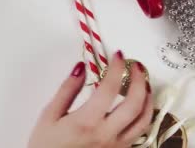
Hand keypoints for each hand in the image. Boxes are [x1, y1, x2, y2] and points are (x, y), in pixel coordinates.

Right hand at [28, 51, 153, 147]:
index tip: (118, 56)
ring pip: (144, 120)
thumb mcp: (50, 115)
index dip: (117, 68)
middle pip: (135, 104)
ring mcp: (116, 145)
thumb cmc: (46, 147)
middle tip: (136, 66)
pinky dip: (144, 116)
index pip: (110, 88)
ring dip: (147, 98)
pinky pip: (139, 132)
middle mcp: (106, 134)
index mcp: (87, 122)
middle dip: (139, 80)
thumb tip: (80, 68)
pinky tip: (139, 107)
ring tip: (143, 83)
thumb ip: (67, 90)